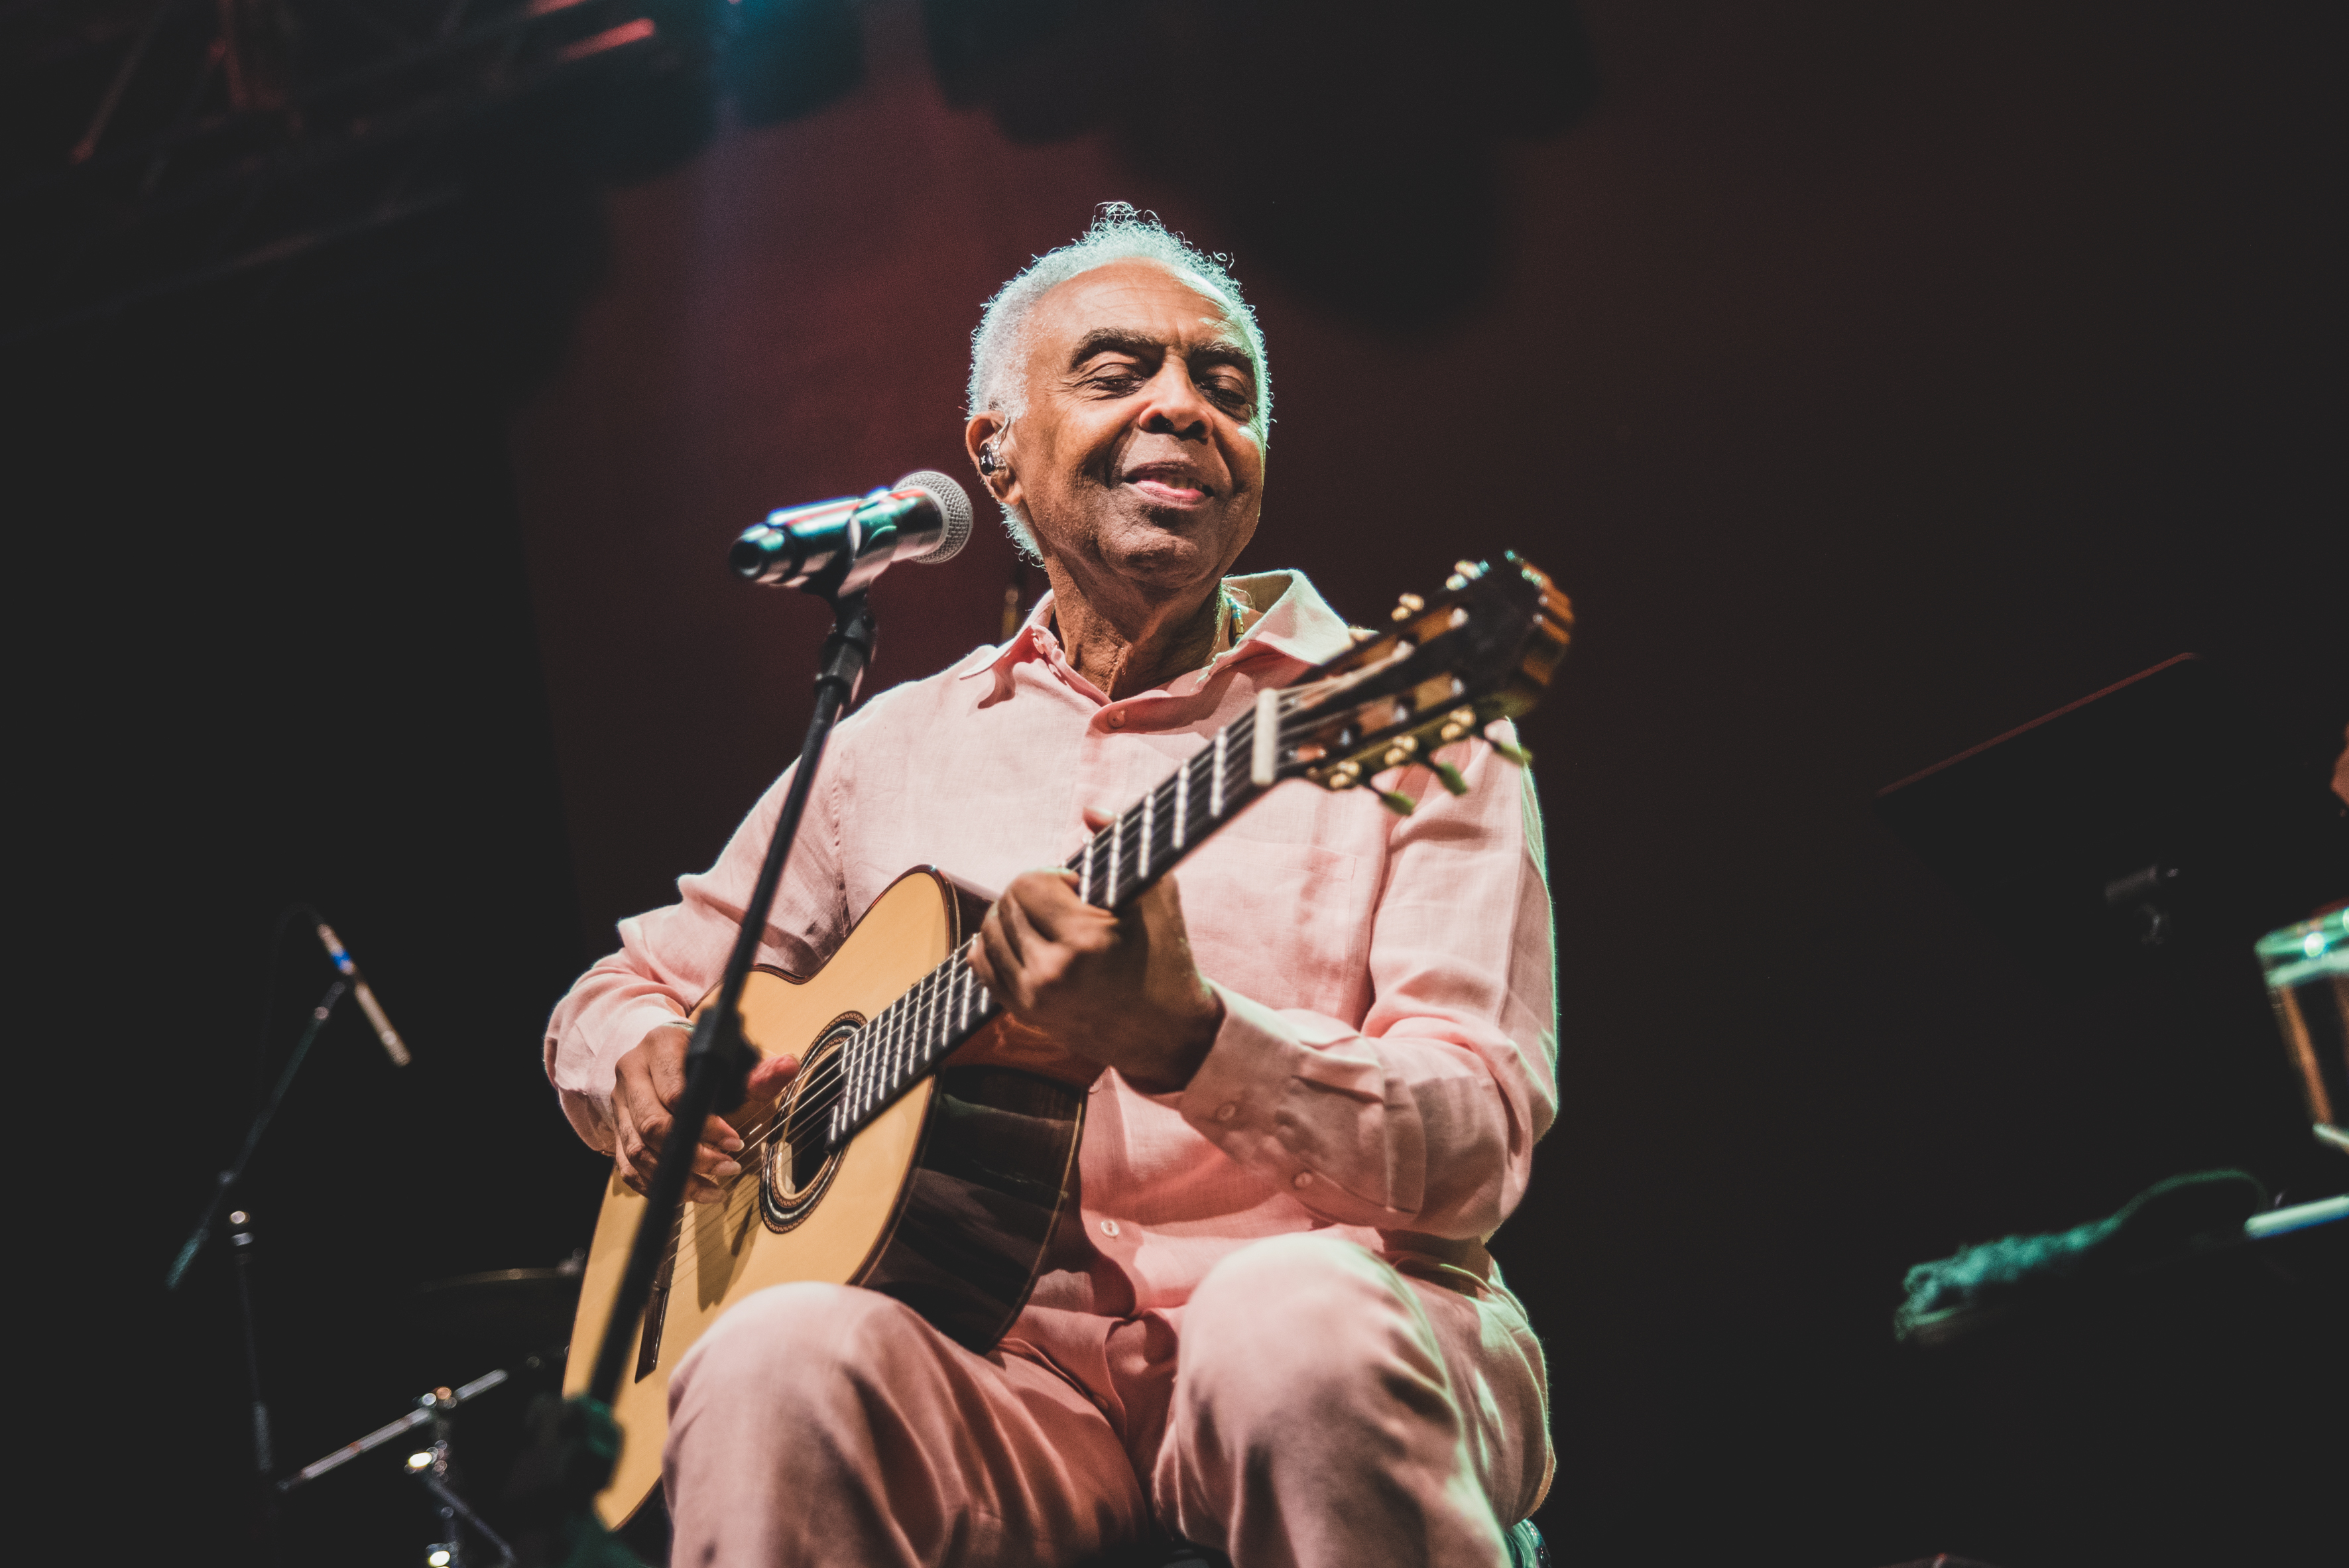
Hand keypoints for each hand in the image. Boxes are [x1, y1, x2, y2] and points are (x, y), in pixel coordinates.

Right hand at [611, 1023, 799, 1201]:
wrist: (667, 1050)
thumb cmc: (704, 1056)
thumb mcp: (734, 1056)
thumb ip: (762, 1069)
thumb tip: (789, 1067)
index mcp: (661, 1046)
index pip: (676, 1094)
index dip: (706, 1126)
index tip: (735, 1142)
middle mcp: (632, 1073)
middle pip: (652, 1126)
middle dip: (693, 1156)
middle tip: (727, 1169)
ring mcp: (620, 1102)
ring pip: (638, 1151)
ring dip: (677, 1179)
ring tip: (713, 1190)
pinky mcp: (617, 1128)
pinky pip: (628, 1166)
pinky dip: (656, 1185)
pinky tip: (687, 1192)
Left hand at [967, 857, 1224, 1093]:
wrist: (1167, 1032)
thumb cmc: (1166, 955)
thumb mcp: (1156, 893)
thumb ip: (1119, 843)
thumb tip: (1089, 809)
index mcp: (1085, 940)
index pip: (1028, 884)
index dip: (1052, 876)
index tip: (1078, 888)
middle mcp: (1053, 973)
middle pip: (1004, 905)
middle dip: (1030, 893)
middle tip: (1064, 904)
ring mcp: (1033, 998)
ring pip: (988, 932)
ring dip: (1012, 917)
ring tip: (1047, 922)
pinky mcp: (1023, 1014)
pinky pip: (980, 964)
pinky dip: (995, 944)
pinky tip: (1026, 941)